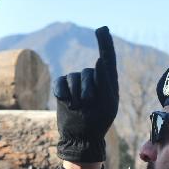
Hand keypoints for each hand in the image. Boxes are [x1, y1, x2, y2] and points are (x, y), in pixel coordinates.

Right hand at [53, 26, 117, 162]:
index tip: (101, 29)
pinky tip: (65, 101)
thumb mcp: (107, 103)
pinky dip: (62, 91)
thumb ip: (105, 81)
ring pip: (74, 77)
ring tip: (77, 107)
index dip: (104, 43)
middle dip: (87, 88)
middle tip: (87, 103)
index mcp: (108, 83)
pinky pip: (60, 81)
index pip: (107, 58)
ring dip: (75, 93)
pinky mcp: (63, 89)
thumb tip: (100, 59)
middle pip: (88, 72)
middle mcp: (93, 80)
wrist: (80, 138)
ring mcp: (76, 84)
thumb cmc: (98, 123)